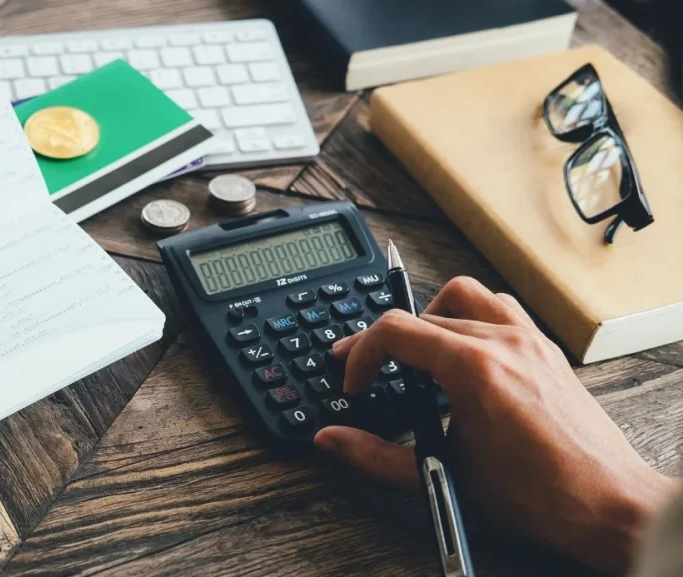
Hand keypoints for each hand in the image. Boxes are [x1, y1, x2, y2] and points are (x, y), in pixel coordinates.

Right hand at [315, 277, 676, 575]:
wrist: (606, 503)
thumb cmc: (538, 494)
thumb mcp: (443, 476)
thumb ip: (376, 456)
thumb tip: (332, 439)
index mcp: (474, 368)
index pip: (395, 331)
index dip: (361, 355)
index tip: (356, 384)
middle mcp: (503, 343)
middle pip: (422, 313)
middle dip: (385, 341)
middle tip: (370, 370)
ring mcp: (529, 342)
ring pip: (466, 295)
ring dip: (431, 317)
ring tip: (417, 353)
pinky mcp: (546, 350)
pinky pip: (502, 309)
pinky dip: (473, 318)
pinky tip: (465, 353)